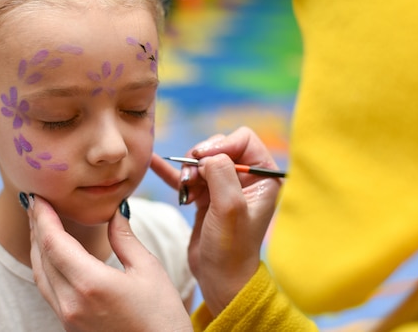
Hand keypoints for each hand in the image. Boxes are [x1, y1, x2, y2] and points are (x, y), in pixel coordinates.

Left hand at [27, 195, 191, 331]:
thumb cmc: (162, 316)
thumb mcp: (148, 270)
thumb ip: (125, 238)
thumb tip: (116, 211)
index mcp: (91, 284)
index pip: (54, 242)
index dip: (42, 217)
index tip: (38, 196)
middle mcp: (72, 303)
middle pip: (42, 257)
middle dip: (36, 227)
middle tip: (35, 202)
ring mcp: (68, 318)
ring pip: (40, 275)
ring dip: (37, 247)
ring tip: (40, 224)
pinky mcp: (70, 327)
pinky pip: (48, 291)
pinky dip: (45, 266)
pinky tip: (52, 254)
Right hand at [151, 126, 281, 315]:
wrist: (220, 279)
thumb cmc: (232, 248)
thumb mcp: (230, 207)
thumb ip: (221, 173)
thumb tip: (206, 156)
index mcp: (264, 176)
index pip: (243, 139)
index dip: (221, 145)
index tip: (202, 160)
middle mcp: (247, 178)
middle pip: (219, 147)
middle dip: (200, 158)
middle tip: (190, 178)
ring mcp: (225, 187)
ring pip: (201, 161)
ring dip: (187, 170)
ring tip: (184, 188)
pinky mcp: (207, 197)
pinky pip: (188, 176)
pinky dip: (172, 171)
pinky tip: (153, 162)